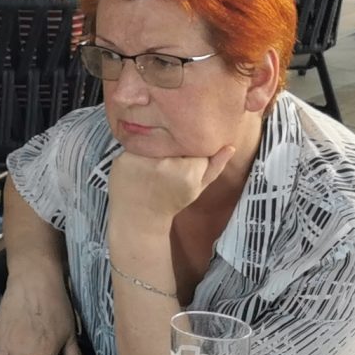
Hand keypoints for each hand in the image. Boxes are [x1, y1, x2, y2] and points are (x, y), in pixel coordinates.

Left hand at [106, 143, 236, 236]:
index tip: (183, 155)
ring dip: (153, 144)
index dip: (189, 146)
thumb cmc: (171, 201)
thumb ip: (214, 167)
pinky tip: (137, 163)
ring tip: (152, 161)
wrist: (140, 217)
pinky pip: (133, 142)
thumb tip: (230, 147)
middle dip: (171, 143)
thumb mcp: (197, 188)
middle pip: (173, 138)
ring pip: (153, 137)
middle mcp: (167, 164)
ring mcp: (144, 160)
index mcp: (189, 171)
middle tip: (166, 158)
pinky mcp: (124, 158)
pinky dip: (136, 149)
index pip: (193, 143)